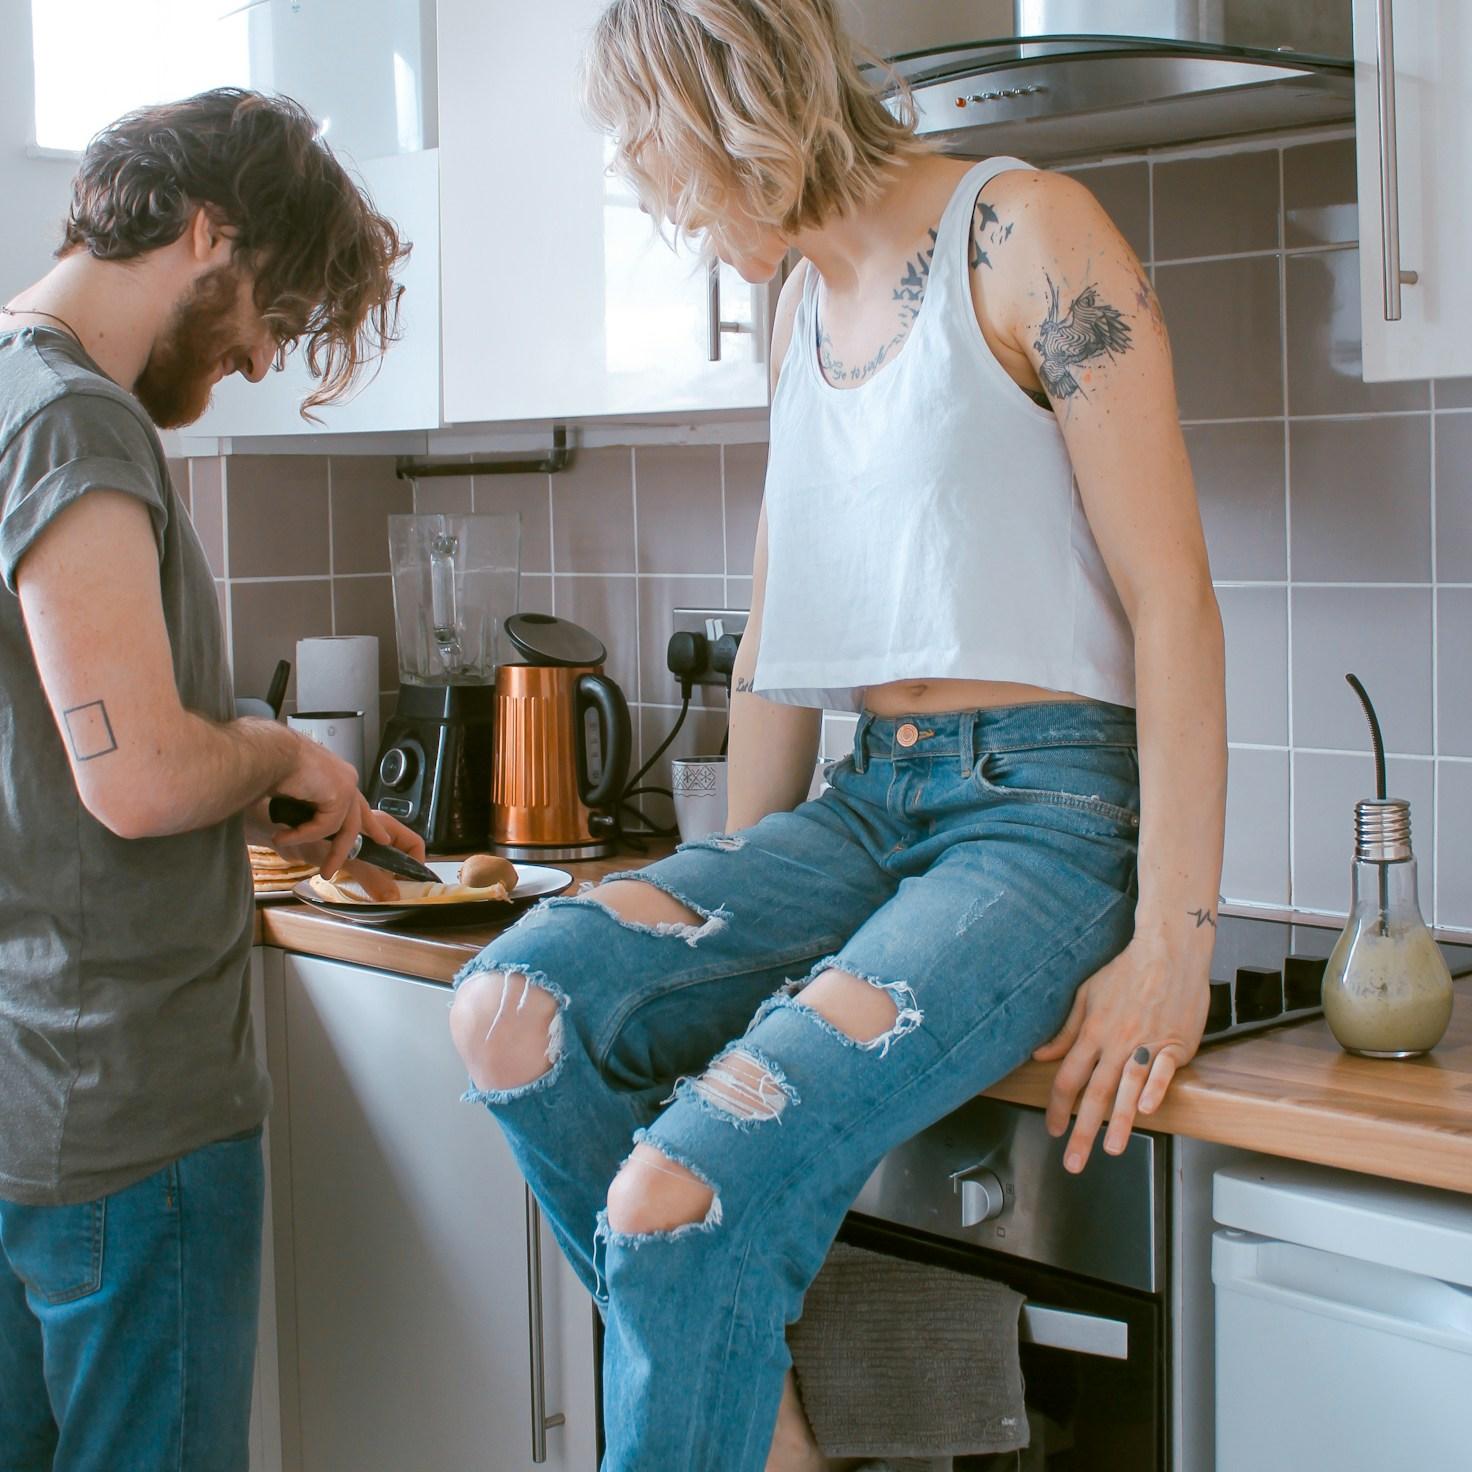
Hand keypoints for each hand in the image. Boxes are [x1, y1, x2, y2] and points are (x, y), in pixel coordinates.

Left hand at [269, 807, 426, 901]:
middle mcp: (372, 832)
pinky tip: (350, 889)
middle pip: (397, 856)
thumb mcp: (348, 857)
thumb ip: (372, 877)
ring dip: (374, 880)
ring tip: (370, 895)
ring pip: (378, 865)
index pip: (412, 844)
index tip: (410, 884)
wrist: (276, 828)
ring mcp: (357, 842)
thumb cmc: (310, 828)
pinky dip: (356, 881)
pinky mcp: (340, 852)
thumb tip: (393, 898)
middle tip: (391, 896)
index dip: (416, 863)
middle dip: (395, 877)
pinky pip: (358, 869)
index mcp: (380, 825)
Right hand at [270, 736, 426, 880]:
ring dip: (312, 843)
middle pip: (355, 820)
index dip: (368, 823)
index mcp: (336, 776)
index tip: (381, 839)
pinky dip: (303, 834)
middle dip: (348, 847)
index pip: (357, 803)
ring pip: (342, 828)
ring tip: (283, 843)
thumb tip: (299, 827)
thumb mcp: (294, 792)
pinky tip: (282, 836)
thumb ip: (307, 808)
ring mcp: (346, 784)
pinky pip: (326, 826)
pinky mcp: (341, 793)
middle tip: (334, 868)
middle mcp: (345, 778)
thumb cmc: (270, 764)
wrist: (267, 752)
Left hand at [1031, 940, 1209, 1172]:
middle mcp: (1116, 1042)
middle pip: (1095, 1091)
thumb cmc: (1126, 971)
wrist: (1167, 952)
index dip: (1057, 1106)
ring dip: (1119, 1121)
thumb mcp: (1086, 996)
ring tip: (1112, 1148)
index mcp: (1092, 1032)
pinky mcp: (1176, 1044)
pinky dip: (1154, 1089)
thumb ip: (1065, 1030)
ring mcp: (1147, 1044)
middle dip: (1082, 1130)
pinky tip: (1147, 1110)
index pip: (1068, 1076)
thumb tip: (1041, 1054)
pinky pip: (1163, 1070)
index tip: (1052, 1128)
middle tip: (1074, 1161)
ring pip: (1128, 1087)